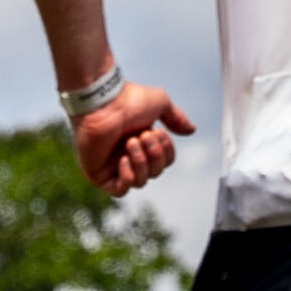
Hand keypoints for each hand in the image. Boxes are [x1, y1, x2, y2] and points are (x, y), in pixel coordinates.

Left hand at [72, 83, 194, 197]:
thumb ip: (175, 118)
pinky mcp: (98, 175)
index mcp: (142, 142)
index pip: (165, 161)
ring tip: (131, 142)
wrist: (103, 101)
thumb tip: (192, 130)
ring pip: (140, 182)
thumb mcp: (160, 103)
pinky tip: (123, 159)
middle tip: (143, 135)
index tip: (158, 133)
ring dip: (141, 163)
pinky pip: (120, 191)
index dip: (166, 151)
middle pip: (155, 172)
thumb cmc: (128, 99)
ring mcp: (112, 166)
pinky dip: (127, 177)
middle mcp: (128, 155)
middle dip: (154, 154)